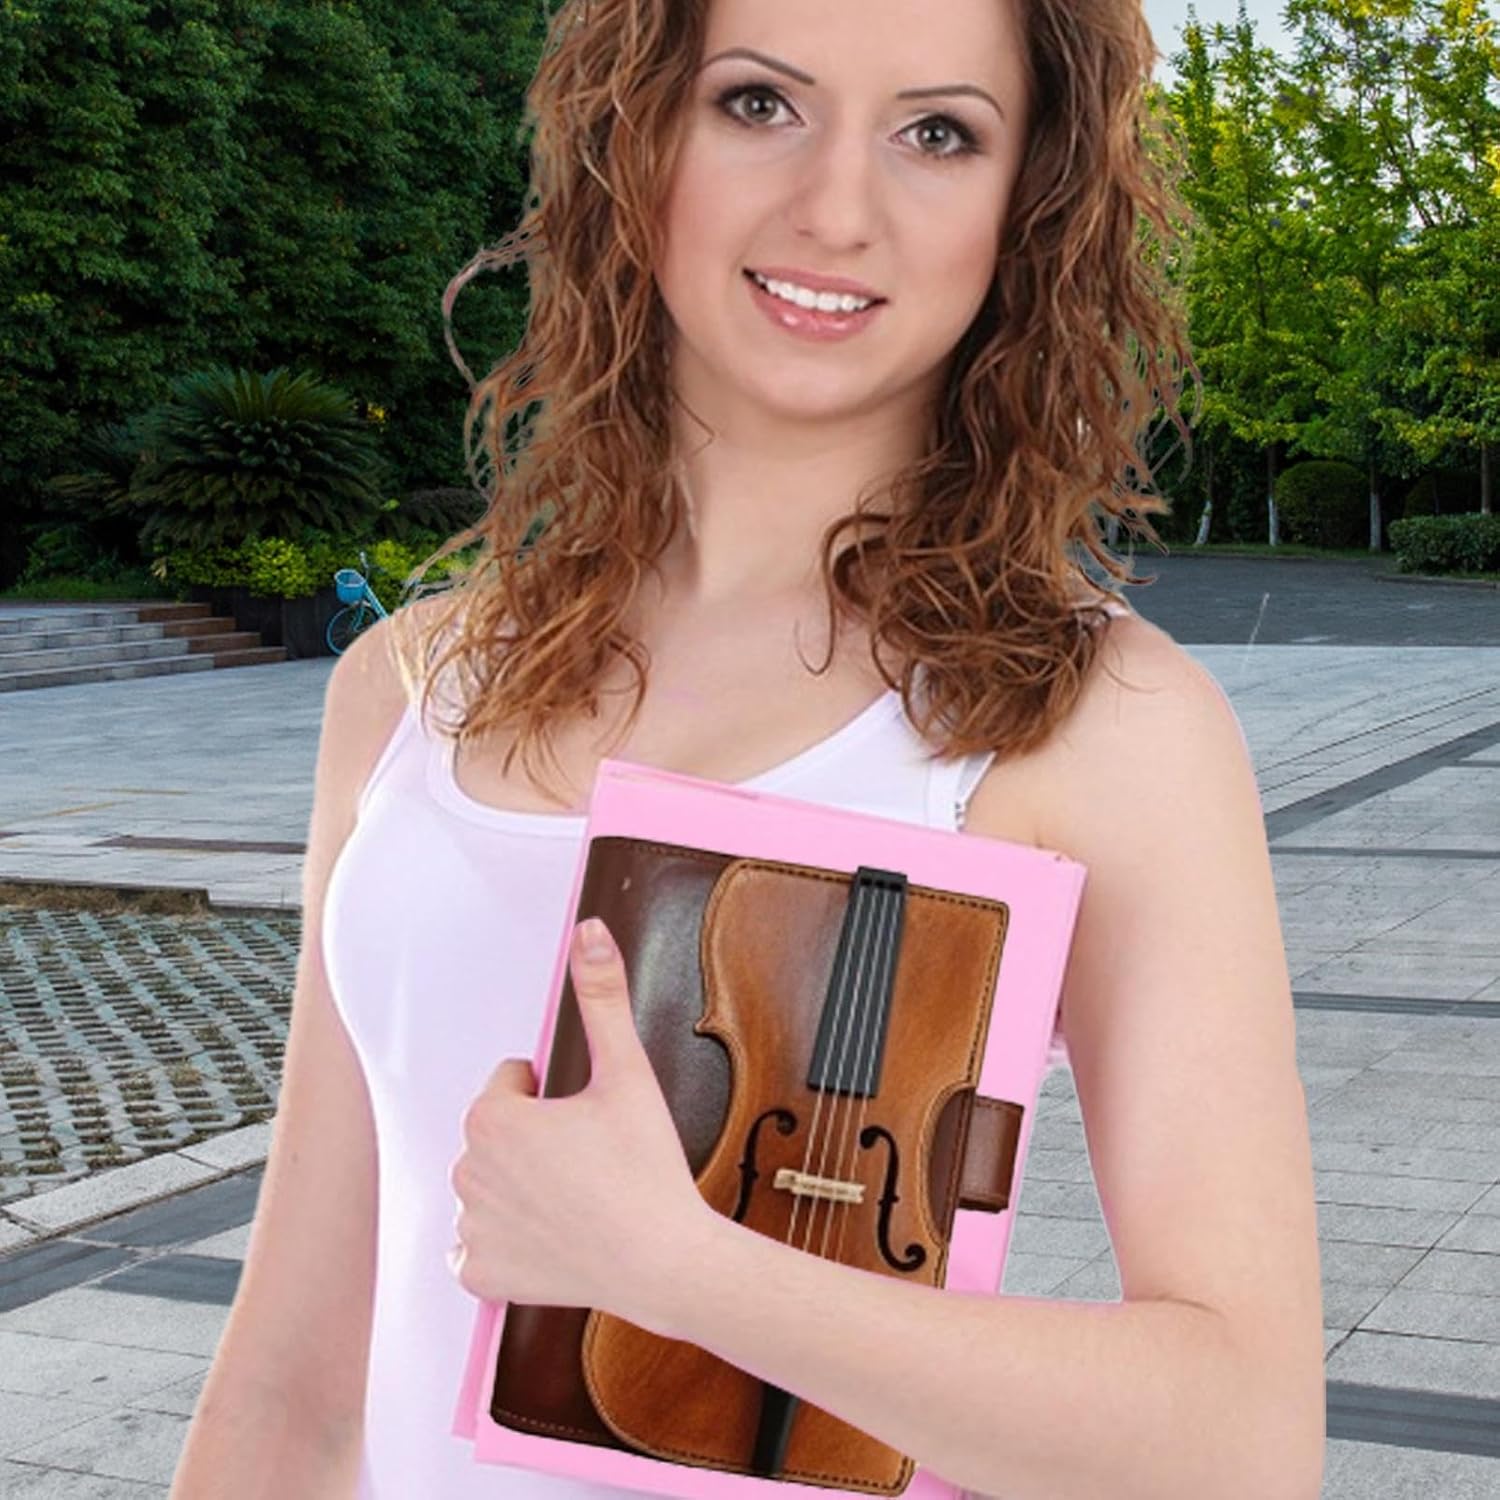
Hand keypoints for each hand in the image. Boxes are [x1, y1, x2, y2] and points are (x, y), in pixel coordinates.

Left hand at [448, 916, 717, 1327]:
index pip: (511, 1081)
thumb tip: (588, 932)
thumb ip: (602, 997)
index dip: (553, 1096)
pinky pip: (476, 1247)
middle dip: (533, 1139)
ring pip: (488, 1185)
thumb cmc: (645, 1168)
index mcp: (491, 1118)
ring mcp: (469, 1228)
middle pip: (496, 1134)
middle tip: (588, 1160)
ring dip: (518, 1186)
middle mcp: (465, 1171)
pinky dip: (504, 1243)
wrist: (664, 1261)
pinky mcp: (479, 1274)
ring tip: (575, 1198)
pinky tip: (547, 1237)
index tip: (587, 1121)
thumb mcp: (627, 1072)